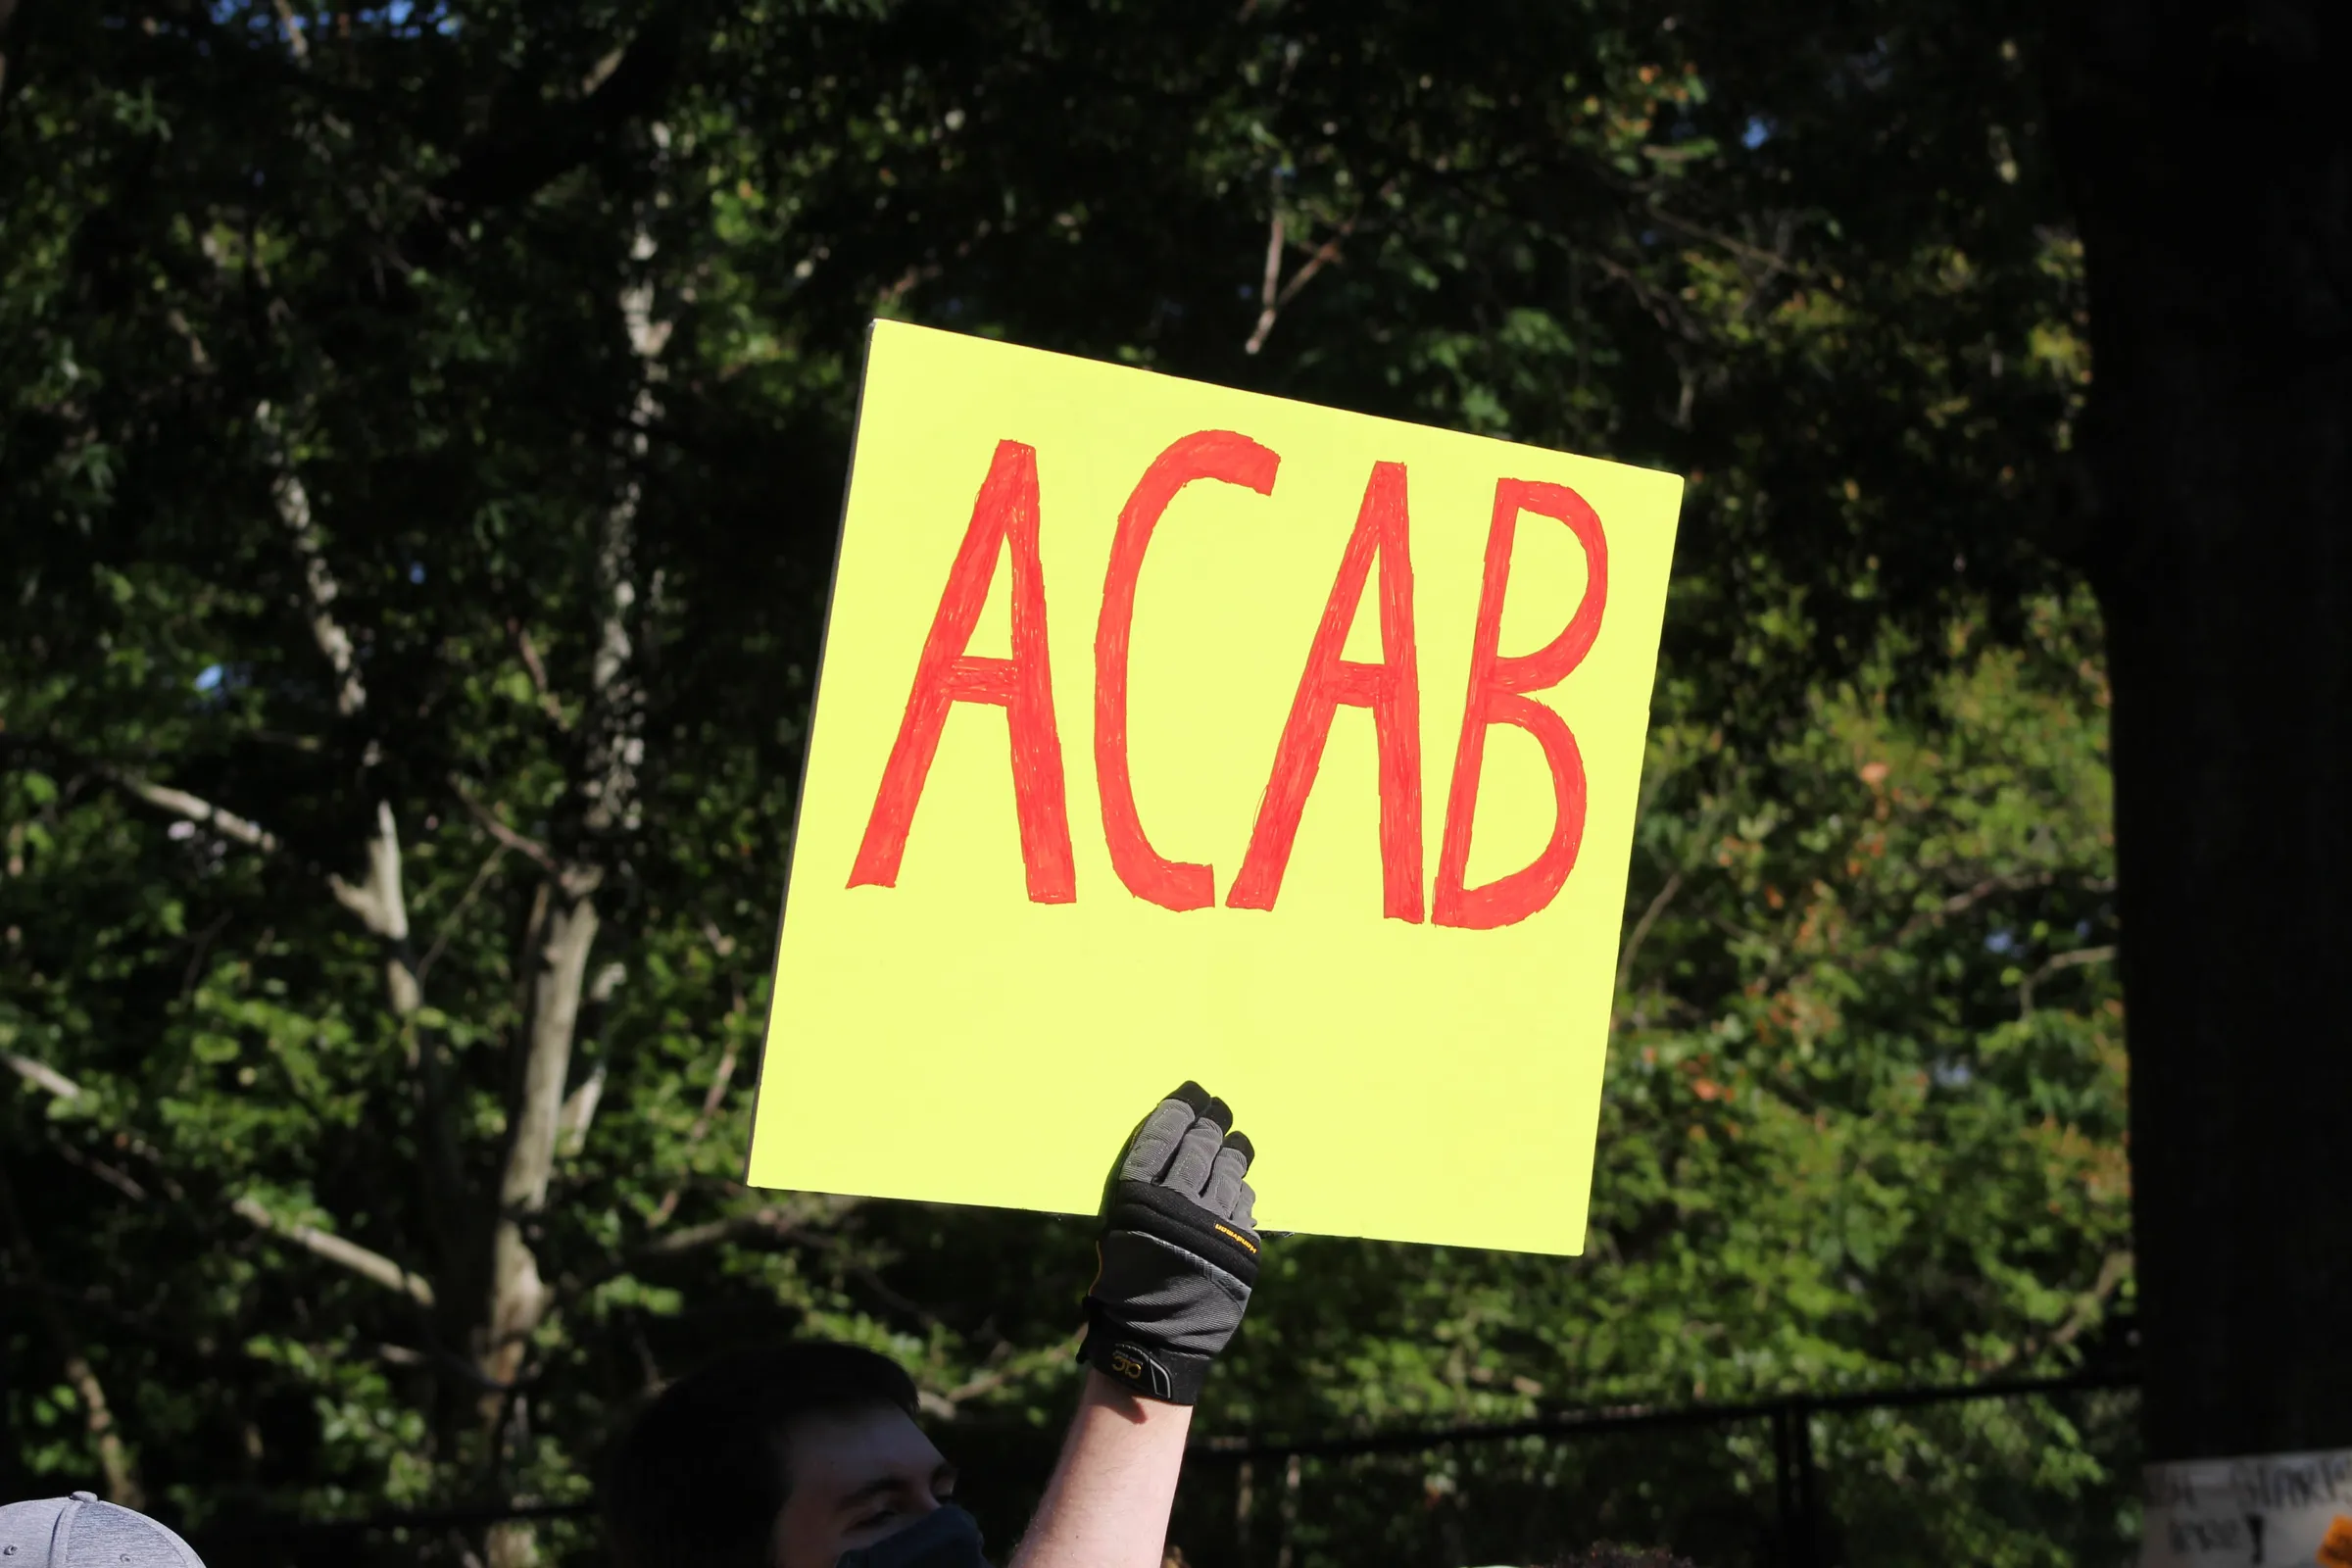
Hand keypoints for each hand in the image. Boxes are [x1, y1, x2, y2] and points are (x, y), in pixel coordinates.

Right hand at [1078, 1082, 1261, 1403]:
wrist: (1154, 1341)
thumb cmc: (1124, 1286)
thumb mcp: (1117, 1232)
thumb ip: (1143, 1193)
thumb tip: (1170, 1151)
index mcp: (1138, 1195)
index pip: (1162, 1134)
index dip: (1180, 1109)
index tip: (1193, 1093)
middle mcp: (1178, 1201)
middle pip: (1200, 1145)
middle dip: (1211, 1121)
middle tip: (1219, 1108)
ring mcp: (1215, 1222)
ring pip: (1230, 1168)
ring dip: (1234, 1149)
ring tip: (1236, 1139)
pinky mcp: (1243, 1244)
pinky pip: (1245, 1201)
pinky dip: (1241, 1188)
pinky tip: (1239, 1183)